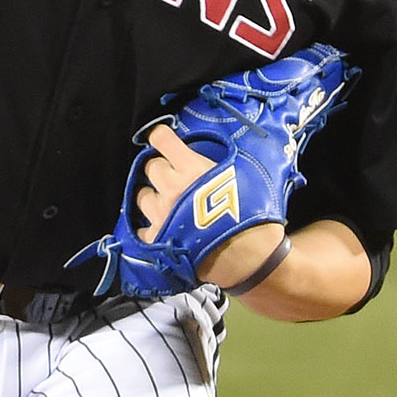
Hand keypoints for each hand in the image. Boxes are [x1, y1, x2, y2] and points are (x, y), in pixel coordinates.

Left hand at [135, 123, 283, 286]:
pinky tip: (163, 225)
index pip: (161, 139)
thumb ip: (224, 156)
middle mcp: (172, 189)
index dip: (161, 137)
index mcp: (192, 169)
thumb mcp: (247, 174)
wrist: (253, 259)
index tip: (162, 139)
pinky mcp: (158, 239)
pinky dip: (151, 225)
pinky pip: (142, 227)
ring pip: (142, 195)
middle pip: (150, 166)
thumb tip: (208, 148)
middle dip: (161, 168)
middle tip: (174, 175)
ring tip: (168, 202)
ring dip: (153, 195)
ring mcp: (162, 215)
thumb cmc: (254, 216)